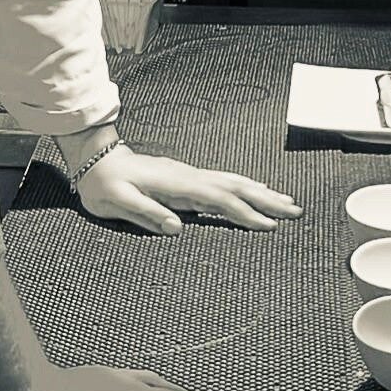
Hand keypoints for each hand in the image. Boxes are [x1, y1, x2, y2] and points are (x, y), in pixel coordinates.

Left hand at [79, 146, 302, 235]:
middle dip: (267, 200)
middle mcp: (188, 177)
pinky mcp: (187, 180)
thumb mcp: (117, 201)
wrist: (95, 161)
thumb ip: (146, 213)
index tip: (269, 226)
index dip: (244, 213)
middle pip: (235, 187)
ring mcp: (189, 176)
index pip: (218, 199)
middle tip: (295, 211)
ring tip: (286, 202)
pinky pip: (223, 184)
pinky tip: (256, 192)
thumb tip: (177, 228)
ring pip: (233, 183)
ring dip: (261, 193)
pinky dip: (245, 189)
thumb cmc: (104, 185)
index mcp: (175, 185)